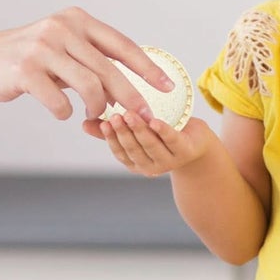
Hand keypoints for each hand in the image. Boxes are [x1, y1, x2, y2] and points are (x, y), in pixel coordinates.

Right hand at [0, 7, 171, 121]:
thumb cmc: (31, 59)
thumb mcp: (64, 48)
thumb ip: (93, 61)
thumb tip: (129, 89)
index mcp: (77, 20)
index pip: (121, 45)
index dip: (147, 67)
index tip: (167, 86)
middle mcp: (62, 28)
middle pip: (109, 69)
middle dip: (131, 96)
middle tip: (144, 115)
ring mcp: (43, 47)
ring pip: (89, 85)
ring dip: (97, 107)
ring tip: (94, 115)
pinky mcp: (26, 70)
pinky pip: (60, 101)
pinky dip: (66, 112)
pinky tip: (63, 112)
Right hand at [88, 112, 215, 176]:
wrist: (195, 141)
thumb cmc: (160, 134)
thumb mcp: (135, 132)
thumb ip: (111, 130)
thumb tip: (84, 124)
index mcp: (136, 163)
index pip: (120, 152)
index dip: (111, 139)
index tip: (103, 123)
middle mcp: (151, 166)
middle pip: (134, 149)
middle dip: (124, 133)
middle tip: (115, 116)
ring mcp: (169, 160)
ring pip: (151, 145)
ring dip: (140, 130)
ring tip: (131, 114)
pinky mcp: (186, 150)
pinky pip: (172, 140)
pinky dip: (163, 131)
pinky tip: (154, 121)